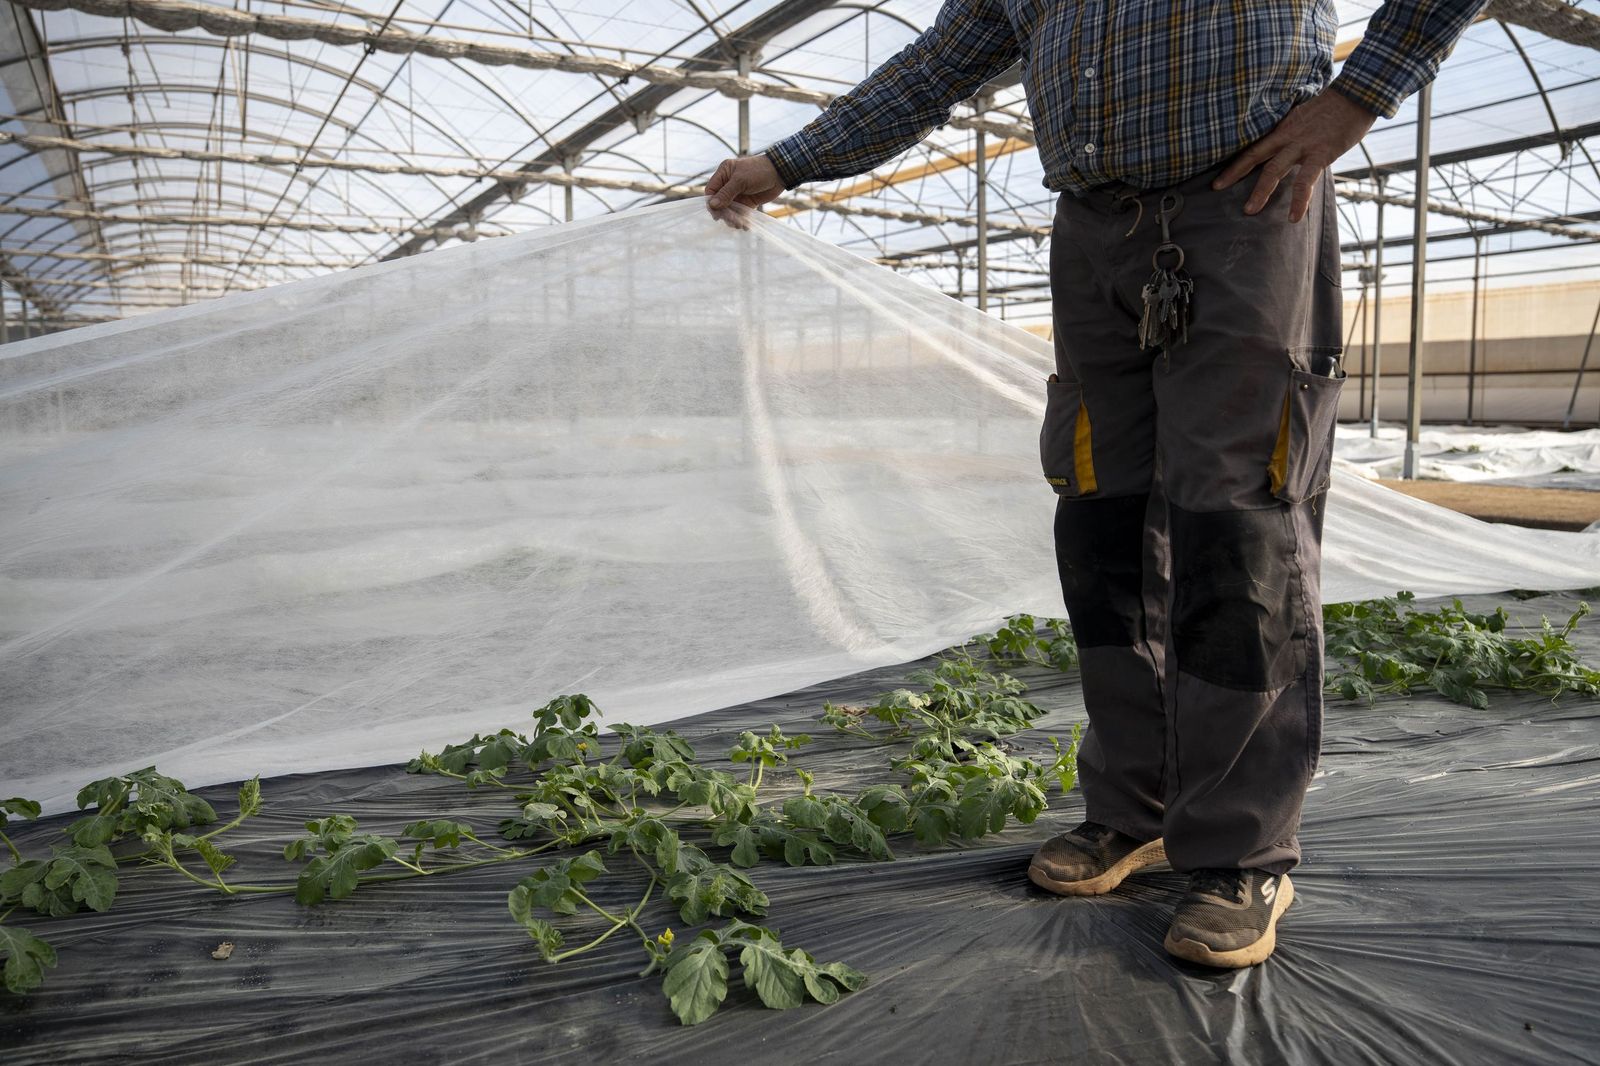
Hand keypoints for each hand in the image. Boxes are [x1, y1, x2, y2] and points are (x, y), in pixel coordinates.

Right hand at [705, 154, 784, 227]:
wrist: (780, 173)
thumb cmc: (759, 171)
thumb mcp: (740, 180)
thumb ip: (726, 193)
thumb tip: (712, 205)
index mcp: (724, 173)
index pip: (711, 190)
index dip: (711, 203)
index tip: (716, 214)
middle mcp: (728, 184)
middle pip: (719, 202)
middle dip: (724, 213)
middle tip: (731, 221)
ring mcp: (737, 193)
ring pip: (729, 210)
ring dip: (733, 219)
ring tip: (739, 225)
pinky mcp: (747, 202)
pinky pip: (740, 213)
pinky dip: (741, 220)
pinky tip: (745, 226)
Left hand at [1213, 89, 1376, 220]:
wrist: (1358, 94)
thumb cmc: (1335, 107)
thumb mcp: (1307, 116)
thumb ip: (1294, 132)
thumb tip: (1287, 145)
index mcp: (1284, 127)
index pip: (1254, 143)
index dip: (1235, 157)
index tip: (1219, 168)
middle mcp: (1287, 136)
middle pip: (1254, 155)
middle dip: (1234, 172)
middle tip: (1216, 188)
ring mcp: (1302, 145)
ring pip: (1273, 170)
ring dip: (1260, 191)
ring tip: (1249, 210)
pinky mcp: (1320, 154)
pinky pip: (1305, 181)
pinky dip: (1299, 201)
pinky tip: (1293, 217)